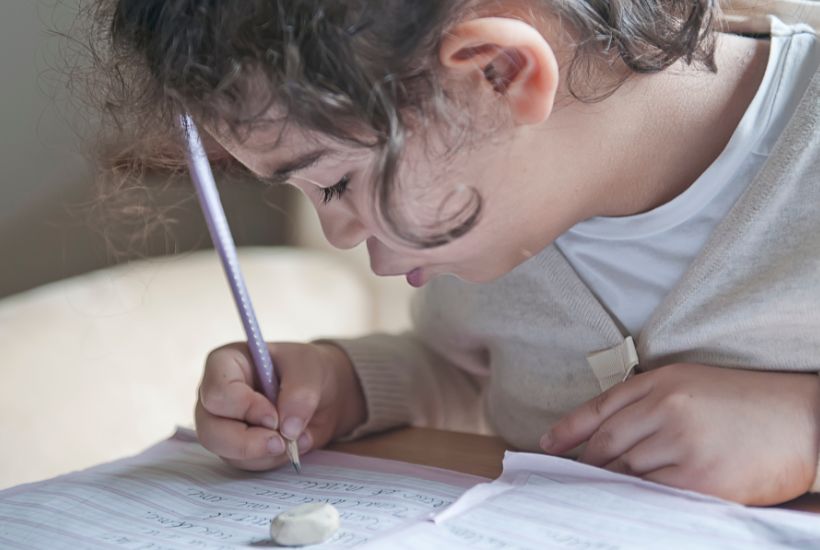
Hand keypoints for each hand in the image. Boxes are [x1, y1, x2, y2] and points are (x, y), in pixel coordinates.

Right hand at [195, 342, 365, 470]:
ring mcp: (222, 424)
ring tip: (295, 439)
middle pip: (210, 430)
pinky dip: (271, 460)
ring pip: (226, 453)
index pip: (217, 391)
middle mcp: (216, 396)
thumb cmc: (306, 370)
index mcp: (226, 364)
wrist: (323, 394)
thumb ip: (301, 392)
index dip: (243, 407)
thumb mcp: (310, 368)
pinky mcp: (236, 448)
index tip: (273, 417)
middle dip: (247, 443)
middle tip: (281, 442)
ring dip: (263, 453)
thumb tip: (287, 429)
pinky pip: (245, 464)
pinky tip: (291, 445)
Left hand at [540, 363, 819, 504]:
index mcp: (661, 383)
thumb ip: (646, 401)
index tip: (547, 446)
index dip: (568, 430)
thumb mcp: (689, 383)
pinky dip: (639, 499)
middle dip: (586, 464)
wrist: (805, 420)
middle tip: (570, 478)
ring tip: (598, 492)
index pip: (600, 409)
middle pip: (606, 443)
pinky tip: (631, 502)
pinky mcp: (702, 481)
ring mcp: (684, 446)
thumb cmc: (744, 401)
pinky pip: (655, 493)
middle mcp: (667, 410)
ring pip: (626, 471)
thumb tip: (603, 435)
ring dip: (610, 484)